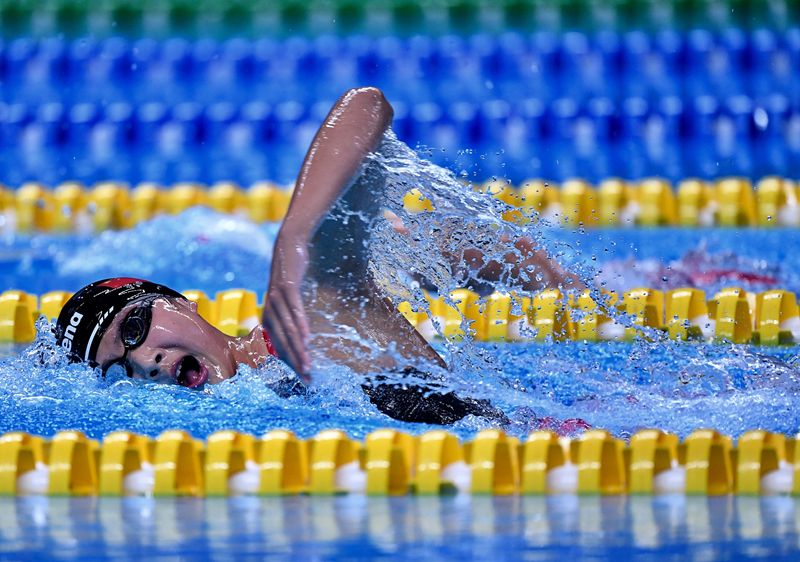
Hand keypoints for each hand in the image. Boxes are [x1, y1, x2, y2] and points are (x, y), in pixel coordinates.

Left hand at [263, 232, 311, 379]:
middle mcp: (270, 310)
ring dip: (298, 349)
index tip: (303, 377)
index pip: (279, 345)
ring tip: (307, 365)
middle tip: (307, 378)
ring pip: (289, 330)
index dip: (291, 362)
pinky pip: (295, 310)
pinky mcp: (287, 288)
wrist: (287, 245)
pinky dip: (301, 325)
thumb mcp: (287, 297)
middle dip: (295, 362)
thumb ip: (289, 315)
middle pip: (284, 342)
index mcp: (269, 316)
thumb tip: (298, 334)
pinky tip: (307, 337)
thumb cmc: (289, 274)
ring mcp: (277, 299)